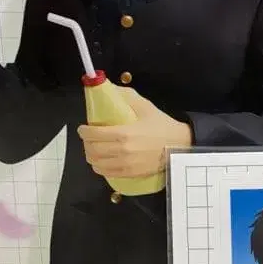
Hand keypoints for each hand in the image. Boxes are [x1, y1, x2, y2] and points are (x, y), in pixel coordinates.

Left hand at [78, 86, 192, 178]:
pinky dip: (99, 167)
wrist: (179, 146)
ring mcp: (125, 165)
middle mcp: (122, 151)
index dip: (83, 132)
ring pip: (96, 163)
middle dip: (86, 143)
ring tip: (93, 149)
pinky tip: (101, 161)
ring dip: (91, 155)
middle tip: (88, 138)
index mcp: (123, 133)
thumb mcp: (145, 106)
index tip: (83, 128)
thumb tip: (110, 88)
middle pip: (92, 150)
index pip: (93, 135)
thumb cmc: (162, 125)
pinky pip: (106, 173)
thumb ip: (126, 96)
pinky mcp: (129, 174)